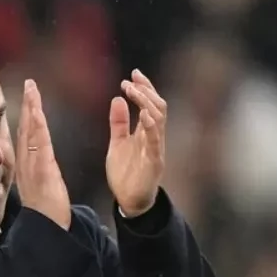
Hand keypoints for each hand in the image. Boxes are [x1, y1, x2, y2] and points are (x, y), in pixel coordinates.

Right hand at [15, 80, 71, 229]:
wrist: (48, 228)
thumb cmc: (48, 211)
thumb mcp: (42, 187)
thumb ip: (40, 171)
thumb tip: (40, 162)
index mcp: (27, 166)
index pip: (26, 135)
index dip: (26, 115)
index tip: (28, 97)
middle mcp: (26, 163)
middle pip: (25, 128)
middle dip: (27, 105)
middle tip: (29, 84)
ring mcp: (32, 165)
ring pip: (30, 132)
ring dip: (31, 109)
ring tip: (32, 90)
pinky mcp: (41, 170)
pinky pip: (39, 144)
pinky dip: (37, 126)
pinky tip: (38, 112)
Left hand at [106, 69, 166, 216]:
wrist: (129, 201)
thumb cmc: (126, 173)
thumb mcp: (117, 143)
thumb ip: (118, 123)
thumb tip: (117, 98)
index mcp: (146, 132)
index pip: (150, 104)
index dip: (144, 88)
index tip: (132, 74)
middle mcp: (154, 137)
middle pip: (158, 107)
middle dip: (146, 91)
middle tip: (131, 80)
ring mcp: (156, 148)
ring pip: (159, 119)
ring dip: (147, 103)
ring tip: (134, 91)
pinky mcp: (154, 162)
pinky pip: (156, 140)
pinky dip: (151, 126)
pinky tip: (144, 113)